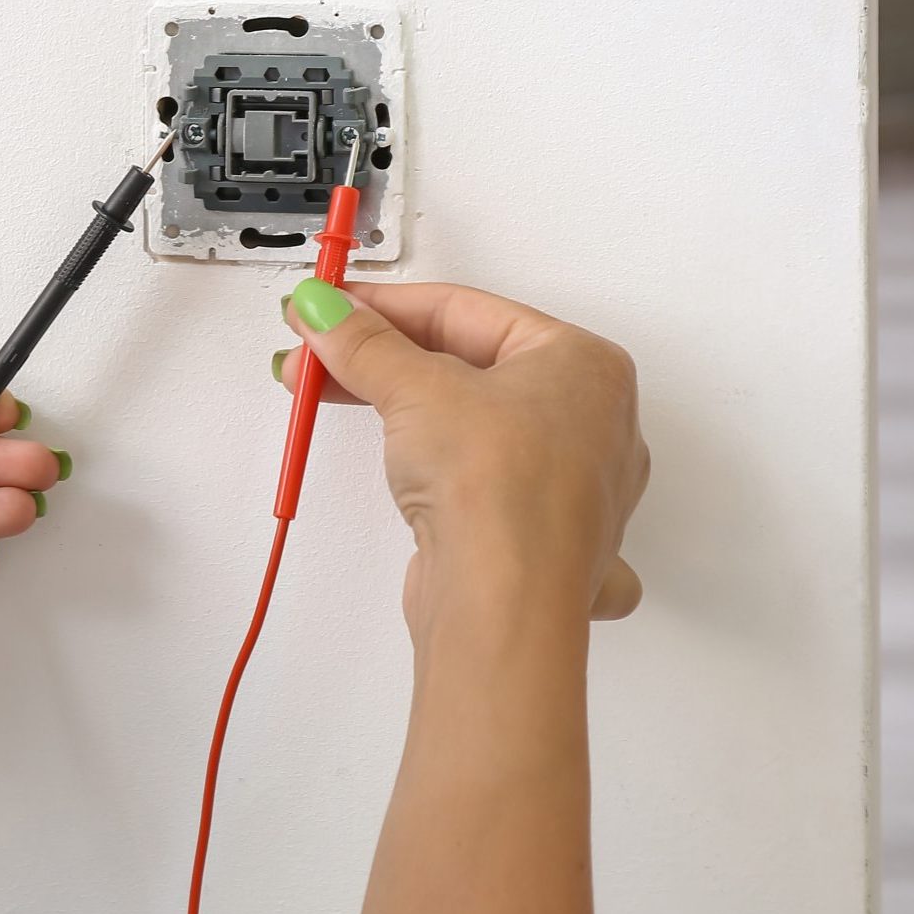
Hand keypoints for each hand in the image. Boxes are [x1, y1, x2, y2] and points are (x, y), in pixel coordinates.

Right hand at [275, 280, 648, 637]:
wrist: (505, 607)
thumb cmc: (503, 498)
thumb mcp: (414, 389)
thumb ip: (362, 343)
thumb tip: (328, 310)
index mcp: (585, 365)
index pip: (465, 311)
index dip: (384, 307)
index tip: (334, 308)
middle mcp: (592, 421)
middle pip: (465, 365)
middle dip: (380, 360)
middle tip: (321, 356)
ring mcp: (569, 482)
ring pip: (472, 423)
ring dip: (398, 410)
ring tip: (337, 400)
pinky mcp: (535, 532)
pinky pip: (482, 481)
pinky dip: (442, 471)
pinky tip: (411, 466)